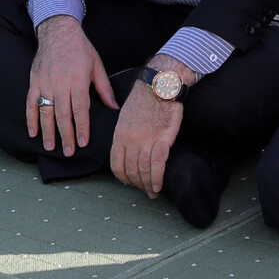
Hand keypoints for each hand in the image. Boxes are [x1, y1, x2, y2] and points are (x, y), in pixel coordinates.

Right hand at [27, 15, 115, 155]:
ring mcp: (45, 82)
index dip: (82, 128)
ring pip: (46, 111)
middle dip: (66, 135)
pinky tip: (32, 132)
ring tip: (50, 146)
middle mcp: (60, 83)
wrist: (59, 31)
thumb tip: (114, 108)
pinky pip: (31, 103)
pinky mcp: (34, 81)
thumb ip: (104, 89)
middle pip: (63, 114)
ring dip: (48, 131)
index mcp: (78, 80)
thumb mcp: (97, 66)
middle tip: (68, 152)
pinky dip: (30, 118)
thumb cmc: (81, 49)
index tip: (83, 143)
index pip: (80, 110)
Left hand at [111, 58, 193, 195]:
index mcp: (119, 136)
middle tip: (143, 190)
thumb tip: (126, 150)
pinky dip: (157, 179)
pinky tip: (158, 186)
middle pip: (131, 171)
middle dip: (137, 184)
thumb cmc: (144, 99)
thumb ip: (125, 135)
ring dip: (148, 185)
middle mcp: (130, 141)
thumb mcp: (125, 117)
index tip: (129, 183)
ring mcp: (146, 141)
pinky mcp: (162, 140)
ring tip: (152, 192)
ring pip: (144, 171)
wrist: (159, 86)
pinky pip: (157, 166)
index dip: (123, 178)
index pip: (116, 165)